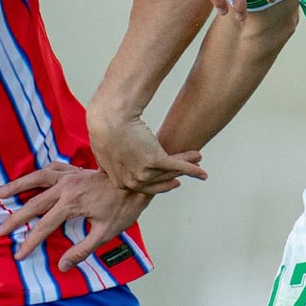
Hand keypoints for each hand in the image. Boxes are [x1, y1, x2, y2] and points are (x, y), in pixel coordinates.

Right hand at [0, 162, 152, 271]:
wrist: (136, 181)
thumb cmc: (123, 207)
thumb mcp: (105, 233)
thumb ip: (82, 250)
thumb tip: (62, 266)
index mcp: (71, 203)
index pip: (44, 226)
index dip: (30, 242)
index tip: (18, 254)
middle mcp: (65, 187)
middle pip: (33, 204)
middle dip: (14, 218)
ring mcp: (68, 175)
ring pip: (35, 179)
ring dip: (16, 186)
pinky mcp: (73, 170)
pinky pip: (50, 169)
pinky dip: (37, 174)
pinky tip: (30, 178)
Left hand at [87, 107, 205, 193]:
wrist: (108, 118)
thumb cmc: (103, 128)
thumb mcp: (103, 150)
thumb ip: (110, 162)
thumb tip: (110, 161)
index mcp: (119, 182)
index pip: (144, 186)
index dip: (158, 183)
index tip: (170, 181)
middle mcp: (132, 182)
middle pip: (159, 180)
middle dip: (174, 176)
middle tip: (182, 177)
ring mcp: (144, 173)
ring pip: (170, 171)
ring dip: (187, 165)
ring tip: (198, 159)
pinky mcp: (155, 160)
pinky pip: (178, 166)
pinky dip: (191, 168)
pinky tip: (202, 172)